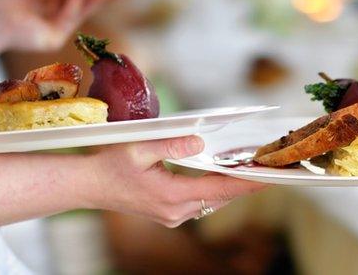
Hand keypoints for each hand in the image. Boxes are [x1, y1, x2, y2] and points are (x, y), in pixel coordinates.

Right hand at [84, 136, 267, 226]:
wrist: (88, 186)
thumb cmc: (109, 164)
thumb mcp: (138, 148)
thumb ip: (171, 144)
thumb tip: (199, 141)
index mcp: (171, 195)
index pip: (220, 188)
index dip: (247, 181)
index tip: (269, 175)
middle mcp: (176, 211)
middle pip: (221, 196)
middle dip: (245, 183)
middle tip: (269, 167)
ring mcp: (172, 216)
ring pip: (212, 201)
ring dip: (231, 187)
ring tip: (252, 170)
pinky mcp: (169, 214)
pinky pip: (201, 203)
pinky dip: (215, 190)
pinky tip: (223, 177)